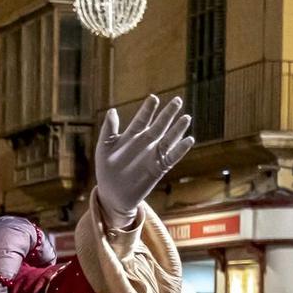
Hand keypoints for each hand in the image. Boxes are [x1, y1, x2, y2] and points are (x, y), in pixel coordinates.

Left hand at [94, 94, 192, 228]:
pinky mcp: (159, 168)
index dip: (148, 109)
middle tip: (178, 100)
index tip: (154, 98)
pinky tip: (189, 140)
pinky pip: (172, 157)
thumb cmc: (106, 170)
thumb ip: (108, 129)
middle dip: (168, 114)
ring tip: (186, 117)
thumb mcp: (103, 147)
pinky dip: (180, 149)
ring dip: (178, 129)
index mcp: (131, 136)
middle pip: (160, 125)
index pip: (142, 119)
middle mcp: (145, 143)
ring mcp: (153, 155)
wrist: (112, 194)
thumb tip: (112, 110)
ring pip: (169, 139)